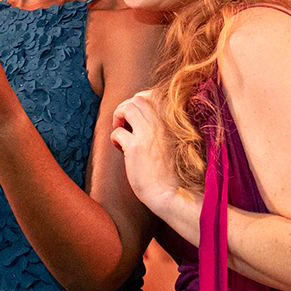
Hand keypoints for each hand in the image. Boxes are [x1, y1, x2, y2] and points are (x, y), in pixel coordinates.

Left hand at [111, 90, 198, 239]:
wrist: (174, 195)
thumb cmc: (175, 174)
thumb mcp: (176, 143)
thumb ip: (166, 129)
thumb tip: (146, 120)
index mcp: (173, 122)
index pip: (154, 95)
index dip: (140, 101)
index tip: (136, 117)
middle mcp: (162, 124)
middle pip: (139, 98)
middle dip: (127, 107)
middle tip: (125, 123)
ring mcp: (149, 134)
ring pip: (128, 107)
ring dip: (119, 116)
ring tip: (121, 130)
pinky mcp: (135, 148)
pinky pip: (117, 131)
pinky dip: (114, 137)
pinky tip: (120, 148)